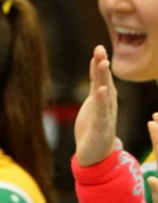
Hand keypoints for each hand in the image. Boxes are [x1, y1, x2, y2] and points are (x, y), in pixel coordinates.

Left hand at [74, 45, 117, 166]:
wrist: (96, 155)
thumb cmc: (94, 126)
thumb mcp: (94, 101)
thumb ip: (95, 83)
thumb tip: (95, 61)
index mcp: (105, 99)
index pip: (102, 78)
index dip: (100, 63)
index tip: (98, 47)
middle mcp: (107, 106)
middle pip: (105, 83)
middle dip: (102, 66)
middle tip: (100, 50)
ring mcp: (105, 116)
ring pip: (105, 95)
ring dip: (104, 79)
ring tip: (102, 64)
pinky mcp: (100, 128)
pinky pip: (101, 113)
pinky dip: (102, 102)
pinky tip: (102, 91)